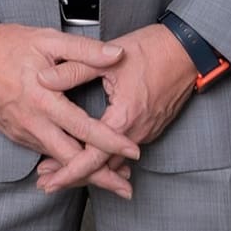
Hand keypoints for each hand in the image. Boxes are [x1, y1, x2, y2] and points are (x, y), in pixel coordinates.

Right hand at [0, 24, 139, 196]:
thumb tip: (116, 55)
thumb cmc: (8, 44)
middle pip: (70, 160)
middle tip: (126, 187)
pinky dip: (62, 162)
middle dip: (100, 176)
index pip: (84, 128)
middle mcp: (31, 122)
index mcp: (43, 99)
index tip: (133, 151)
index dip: (110, 143)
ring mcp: (20, 131)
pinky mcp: (13, 134)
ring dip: (82, 172)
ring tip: (111, 177)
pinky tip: (78, 163)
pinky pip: (42, 153)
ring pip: (56, 161)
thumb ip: (85, 50)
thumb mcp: (48, 40)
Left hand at [34, 23, 199, 193]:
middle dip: (73, 176)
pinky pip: (125, 151)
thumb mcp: (108, 57)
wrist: (189, 49)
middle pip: (102, 167)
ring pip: (114, 161)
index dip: (67, 172)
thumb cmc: (152, 49)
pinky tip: (91, 152)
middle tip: (46, 182)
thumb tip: (42, 78)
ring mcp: (147, 131)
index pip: (92, 157)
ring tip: (61, 169)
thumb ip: (74, 69)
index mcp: (124, 117)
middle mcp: (138, 131)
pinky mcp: (152, 126)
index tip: (48, 182)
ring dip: (90, 166)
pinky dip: (106, 156)